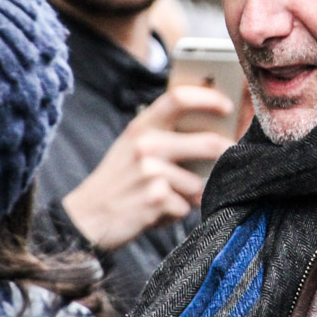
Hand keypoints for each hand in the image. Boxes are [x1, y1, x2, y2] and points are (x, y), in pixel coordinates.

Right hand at [62, 85, 234, 249]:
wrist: (85, 218)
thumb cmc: (118, 182)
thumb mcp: (132, 148)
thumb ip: (164, 136)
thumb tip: (214, 134)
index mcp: (141, 127)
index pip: (178, 98)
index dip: (208, 98)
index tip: (227, 107)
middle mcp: (145, 144)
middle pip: (207, 143)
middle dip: (226, 155)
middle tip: (231, 159)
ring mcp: (150, 172)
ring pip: (198, 184)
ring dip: (189, 196)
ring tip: (164, 199)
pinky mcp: (155, 199)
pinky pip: (185, 207)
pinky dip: (174, 213)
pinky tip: (154, 213)